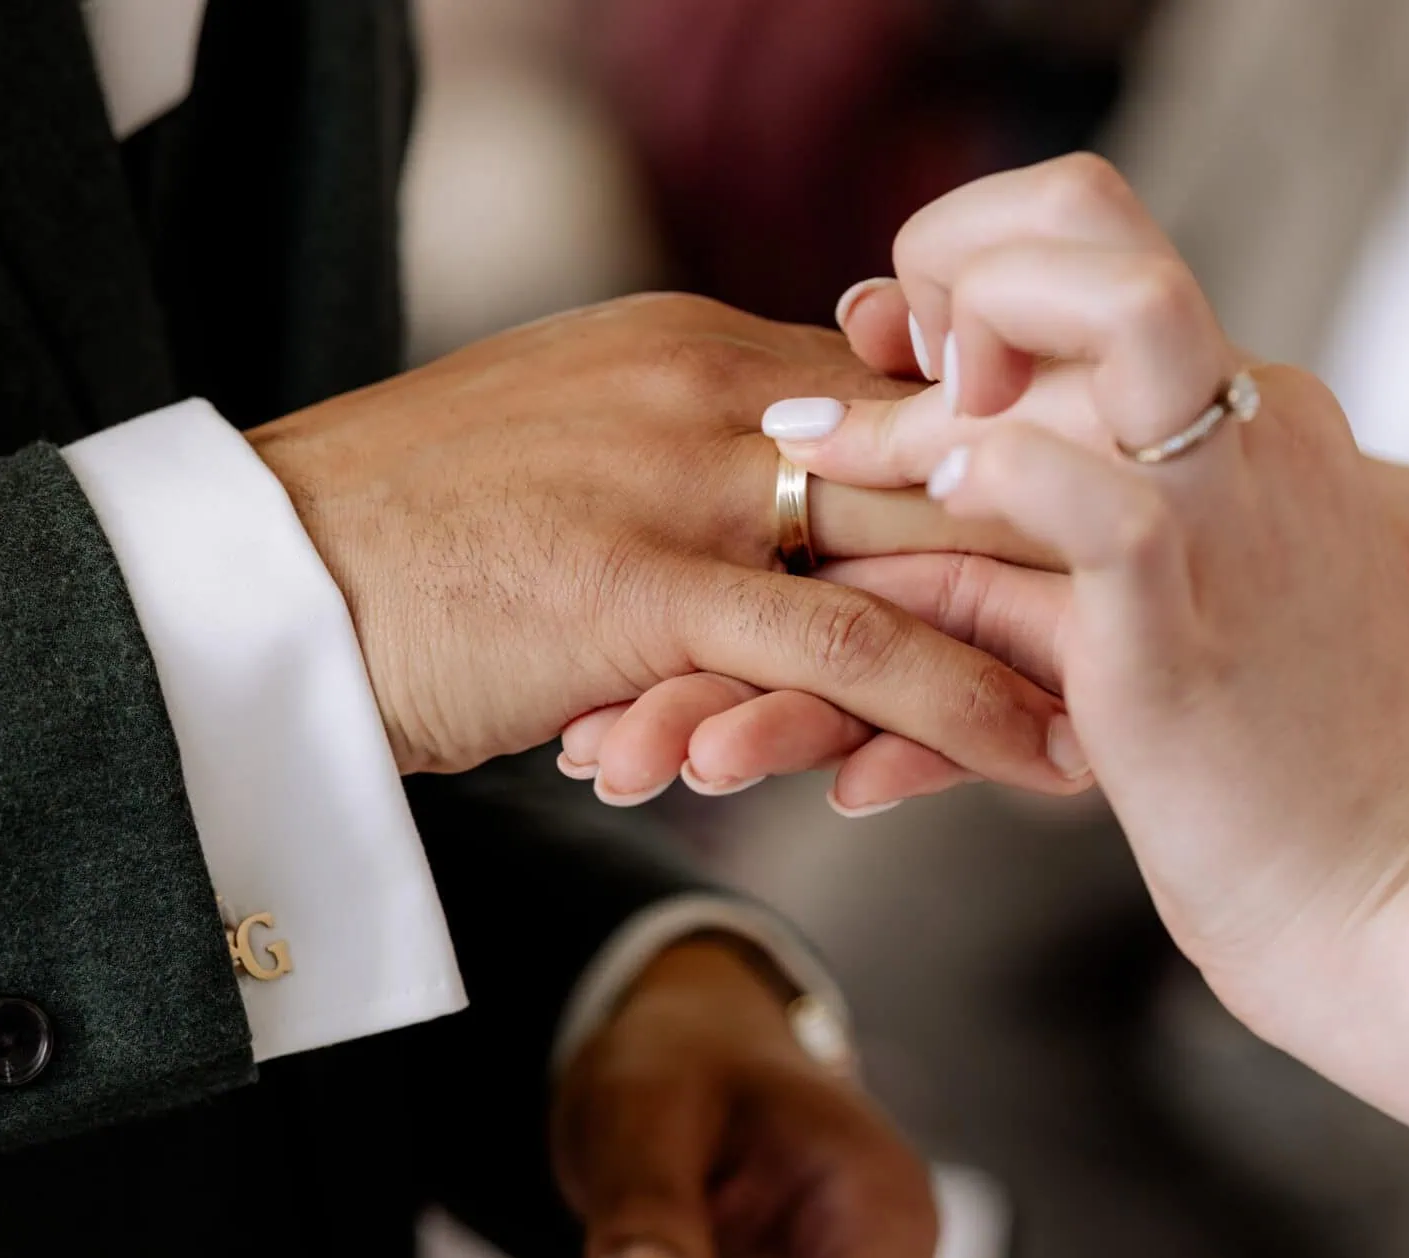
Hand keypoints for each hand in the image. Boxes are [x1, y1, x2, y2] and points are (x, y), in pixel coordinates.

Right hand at [245, 292, 1087, 800]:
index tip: (1092, 521)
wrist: (247, 583)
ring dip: (1035, 629)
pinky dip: (958, 700)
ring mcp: (679, 479)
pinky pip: (845, 645)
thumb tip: (774, 552)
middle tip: (1161, 604)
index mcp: (691, 352)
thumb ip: (684, 491)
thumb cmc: (399, 550)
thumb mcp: (565, 483)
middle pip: (930, 452)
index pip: (894, 395)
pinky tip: (1038, 754)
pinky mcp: (644, 582)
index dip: (1001, 461)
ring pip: (910, 544)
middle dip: (1053, 533)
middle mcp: (706, 389)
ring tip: (1127, 702)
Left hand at [715, 158, 1408, 1026]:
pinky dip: (996, 479)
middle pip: (1096, 231)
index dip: (984, 256)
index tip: (914, 355)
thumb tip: (887, 471)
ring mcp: (1234, 523)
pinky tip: (926, 506)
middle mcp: (1257, 435)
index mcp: (1260, 419)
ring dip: (947, 368)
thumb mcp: (1161, 609)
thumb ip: (1041, 527)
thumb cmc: (1283, 777)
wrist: (1408, 904)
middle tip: (883, 379)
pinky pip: (1100, 506)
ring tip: (824, 456)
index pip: (1106, 241)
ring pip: (1106, 332)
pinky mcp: (1188, 634)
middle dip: (956, 261)